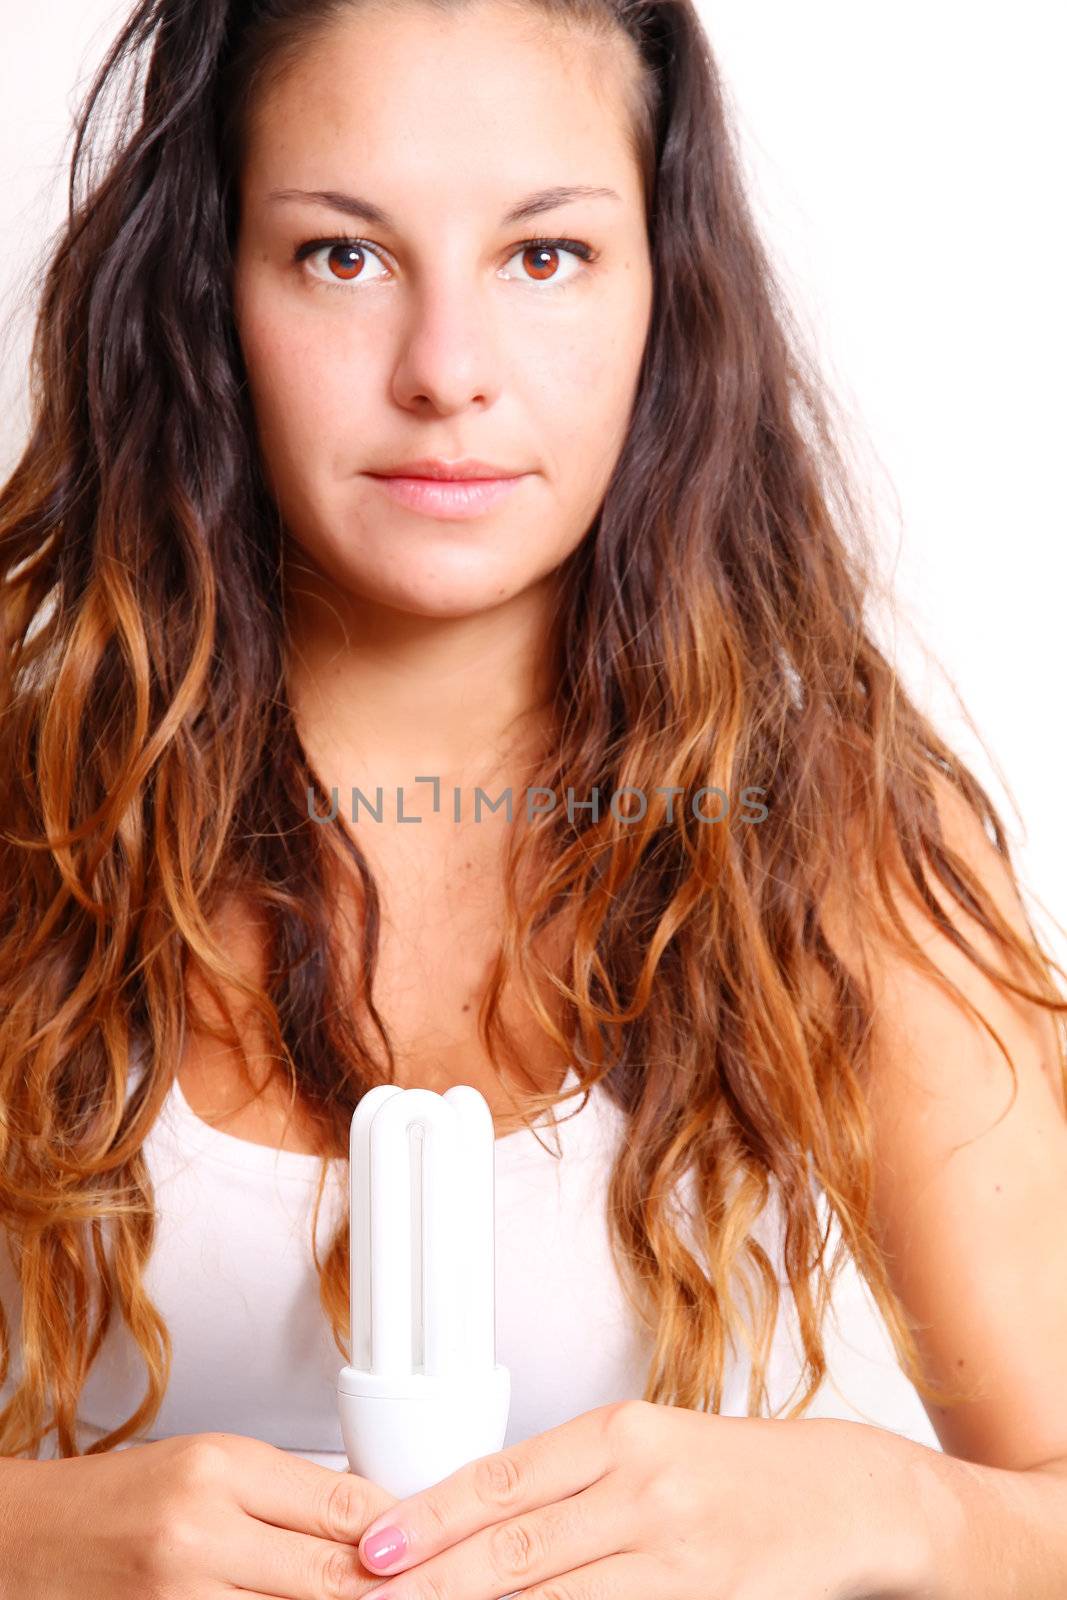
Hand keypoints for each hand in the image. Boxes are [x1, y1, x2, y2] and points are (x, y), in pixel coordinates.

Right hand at [4, 1429, 399, 1598]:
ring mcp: (181, 1599)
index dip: (395, 1532)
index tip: (422, 1543)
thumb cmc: (123, 1497)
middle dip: (378, 1585)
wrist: (31, 1543)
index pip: (341, 1505)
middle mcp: (200, 1535)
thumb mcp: (210, 1463)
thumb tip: (373, 1519)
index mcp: (218, 1469)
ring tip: (368, 1596)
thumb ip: (289, 1491)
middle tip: (413, 1582)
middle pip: (330, 1574)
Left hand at [355, 1399, 930, 1599]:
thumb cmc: (739, 1472)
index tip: (374, 1546)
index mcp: (621, 1433)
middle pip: (516, 1547)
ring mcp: (675, 1551)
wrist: (849, 1496)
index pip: (503, 1477)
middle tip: (372, 1599)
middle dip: (435, 1583)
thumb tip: (477, 1521)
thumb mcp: (654, 1448)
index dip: (432, 1516)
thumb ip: (572, 1483)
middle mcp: (643, 1485)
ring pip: (554, 1598)